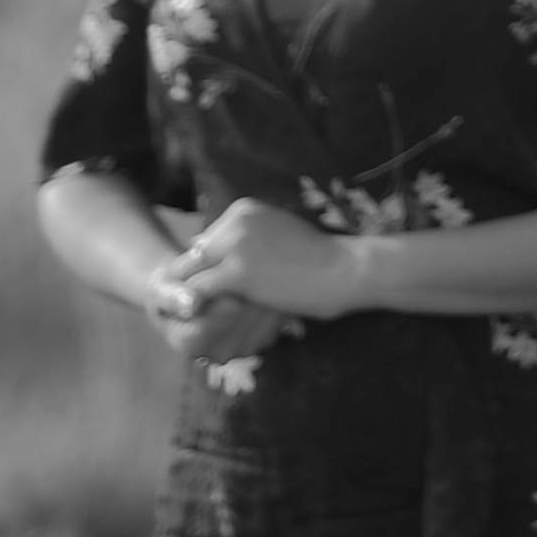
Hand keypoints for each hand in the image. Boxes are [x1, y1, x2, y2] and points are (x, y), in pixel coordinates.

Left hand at [153, 197, 358, 334]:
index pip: (207, 241)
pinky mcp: (237, 273)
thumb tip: (233, 259)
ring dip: (188, 298)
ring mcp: (235, 246)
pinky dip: (196, 310)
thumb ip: (252, 244)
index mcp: (243, 211)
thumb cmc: (323, 260)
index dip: (207, 269)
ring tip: (192, 321)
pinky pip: (200, 293)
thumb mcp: (281, 237)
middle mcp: (235, 222)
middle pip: (194, 256)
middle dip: (191, 283)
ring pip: (189, 274)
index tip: (213, 293)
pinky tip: (200, 325)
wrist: (348, 270)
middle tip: (195, 310)